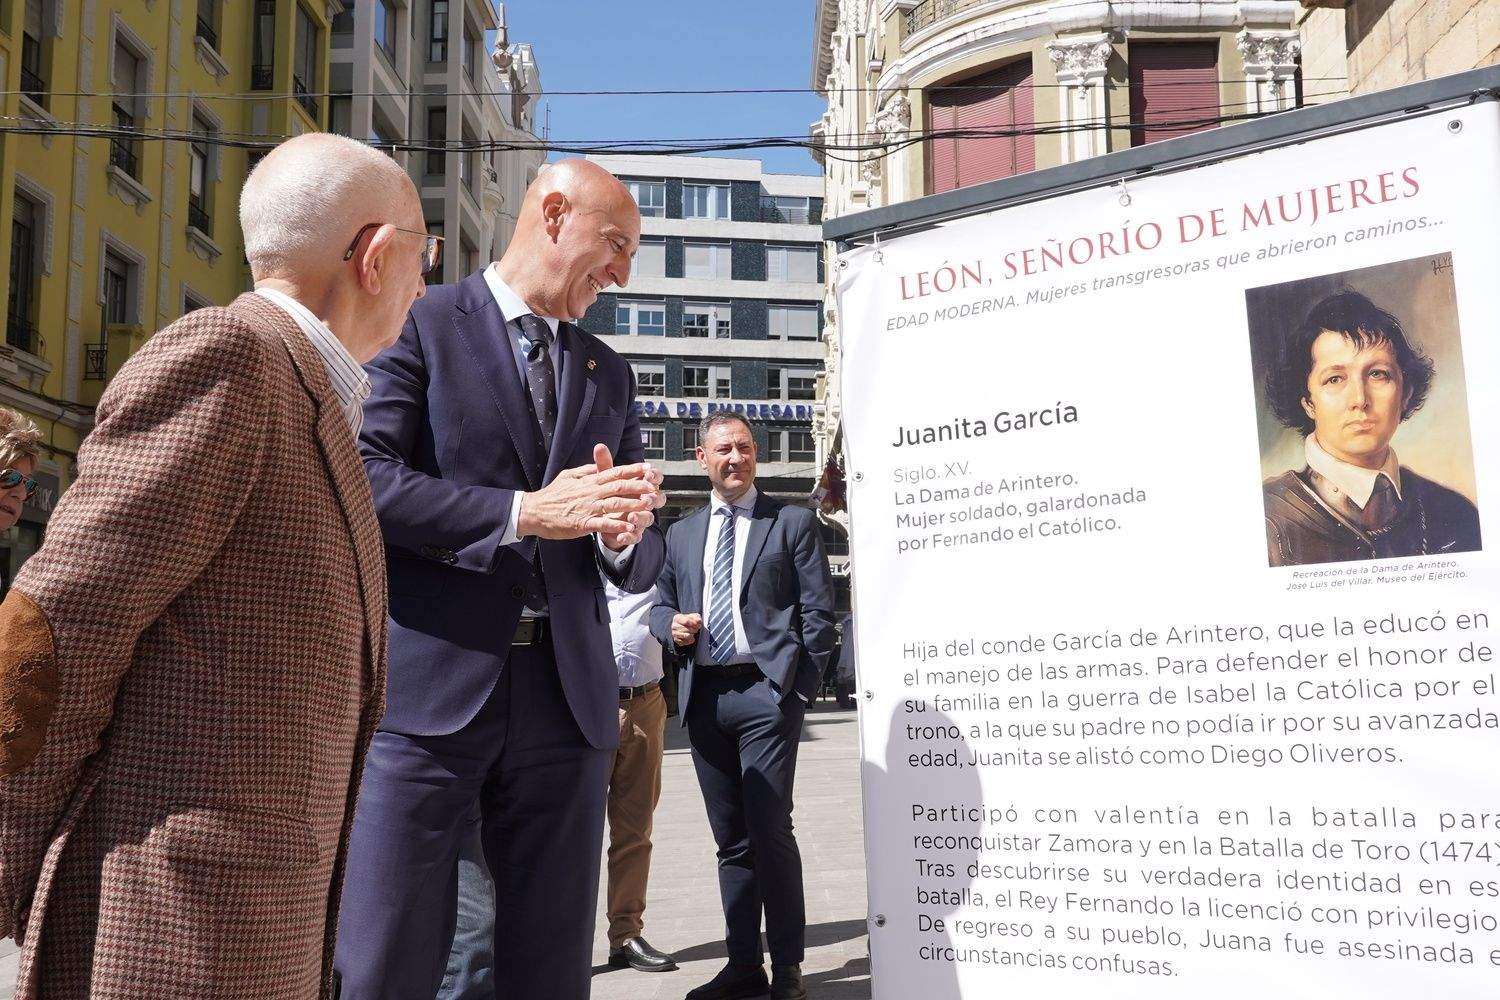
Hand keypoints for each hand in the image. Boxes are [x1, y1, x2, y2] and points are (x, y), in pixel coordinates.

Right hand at [518, 444, 658, 541]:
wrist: (534, 511)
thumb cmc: (552, 495)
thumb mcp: (569, 476)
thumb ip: (586, 470)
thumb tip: (600, 465)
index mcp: (589, 481)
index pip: (615, 472)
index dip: (634, 470)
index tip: (649, 469)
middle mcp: (591, 492)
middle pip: (619, 486)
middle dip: (639, 486)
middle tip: (656, 487)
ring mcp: (587, 508)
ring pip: (614, 504)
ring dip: (633, 505)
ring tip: (650, 506)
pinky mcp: (582, 523)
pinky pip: (603, 524)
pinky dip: (617, 525)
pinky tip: (630, 528)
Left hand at [594, 444, 666, 550]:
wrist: (605, 518)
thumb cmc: (610, 494)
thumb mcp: (605, 478)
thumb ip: (604, 464)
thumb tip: (599, 446)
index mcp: (642, 485)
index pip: (655, 478)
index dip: (654, 476)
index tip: (648, 474)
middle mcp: (645, 502)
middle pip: (658, 499)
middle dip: (654, 498)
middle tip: (647, 497)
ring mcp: (641, 518)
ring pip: (649, 518)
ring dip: (641, 517)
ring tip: (632, 516)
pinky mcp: (633, 533)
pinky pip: (636, 536)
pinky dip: (629, 536)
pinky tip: (621, 536)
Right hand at [672, 613, 702, 646]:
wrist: (684, 626)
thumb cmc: (689, 620)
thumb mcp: (694, 616)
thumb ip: (696, 618)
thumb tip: (698, 621)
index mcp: (677, 618)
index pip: (687, 621)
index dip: (694, 623)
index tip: (697, 624)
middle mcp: (674, 626)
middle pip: (687, 629)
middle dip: (694, 629)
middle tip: (696, 629)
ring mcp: (674, 633)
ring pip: (686, 636)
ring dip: (692, 634)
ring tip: (693, 632)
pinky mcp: (676, 640)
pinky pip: (686, 642)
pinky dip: (690, 640)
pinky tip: (691, 637)